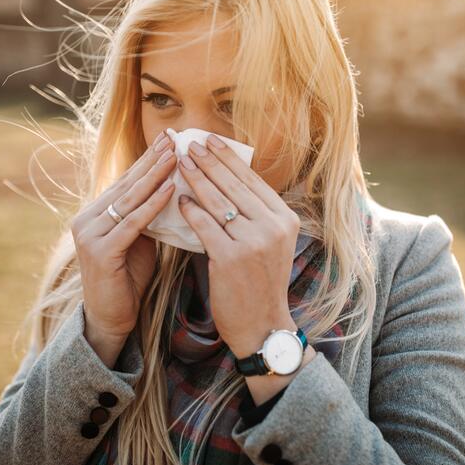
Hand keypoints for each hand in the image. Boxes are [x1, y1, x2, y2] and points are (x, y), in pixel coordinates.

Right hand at [71, 130, 176, 339]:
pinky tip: (171, 191)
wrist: (111, 318)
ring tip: (175, 156)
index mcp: (94, 214)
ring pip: (129, 200)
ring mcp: (90, 234)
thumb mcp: (138, 241)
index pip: (125, 181)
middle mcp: (87, 219)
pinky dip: (153, 206)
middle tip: (173, 138)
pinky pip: (133, 223)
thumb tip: (171, 189)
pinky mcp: (100, 251)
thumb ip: (145, 217)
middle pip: (126, 184)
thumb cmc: (128, 279)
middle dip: (152, 161)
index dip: (146, 160)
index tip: (167, 139)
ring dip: (155, 176)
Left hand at [175, 135, 301, 359]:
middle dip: (209, 161)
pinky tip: (179, 199)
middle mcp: (273, 227)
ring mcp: (253, 242)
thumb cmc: (260, 283)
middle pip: (234, 186)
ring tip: (180, 163)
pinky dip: (190, 210)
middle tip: (190, 144)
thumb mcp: (270, 244)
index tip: (211, 140)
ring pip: (217, 202)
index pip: (252, 180)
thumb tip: (227, 179)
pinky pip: (205, 226)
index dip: (229, 158)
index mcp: (285, 220)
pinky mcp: (231, 258)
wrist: (261, 325)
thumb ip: (255, 214)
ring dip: (196, 179)